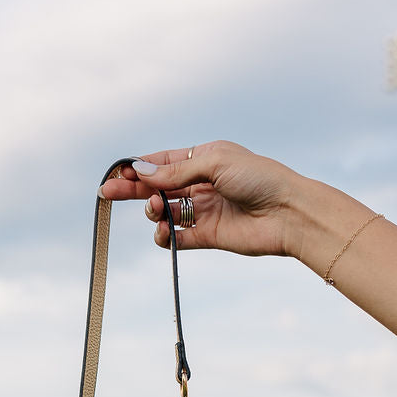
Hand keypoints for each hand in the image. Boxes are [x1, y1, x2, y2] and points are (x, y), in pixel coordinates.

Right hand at [97, 140, 304, 257]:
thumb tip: (141, 170)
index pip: (162, 163)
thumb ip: (176, 170)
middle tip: (109, 193)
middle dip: (133, 189)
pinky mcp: (208, 236)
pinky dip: (166, 236)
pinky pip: (178, 237)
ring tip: (156, 211)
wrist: (288, 212)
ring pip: (165, 212)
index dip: (138, 168)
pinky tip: (164, 232)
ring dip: (153, 211)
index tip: (117, 174)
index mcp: (203, 159)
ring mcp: (204, 211)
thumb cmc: (258, 178)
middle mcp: (201, 184)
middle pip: (158, 187)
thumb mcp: (214, 162)